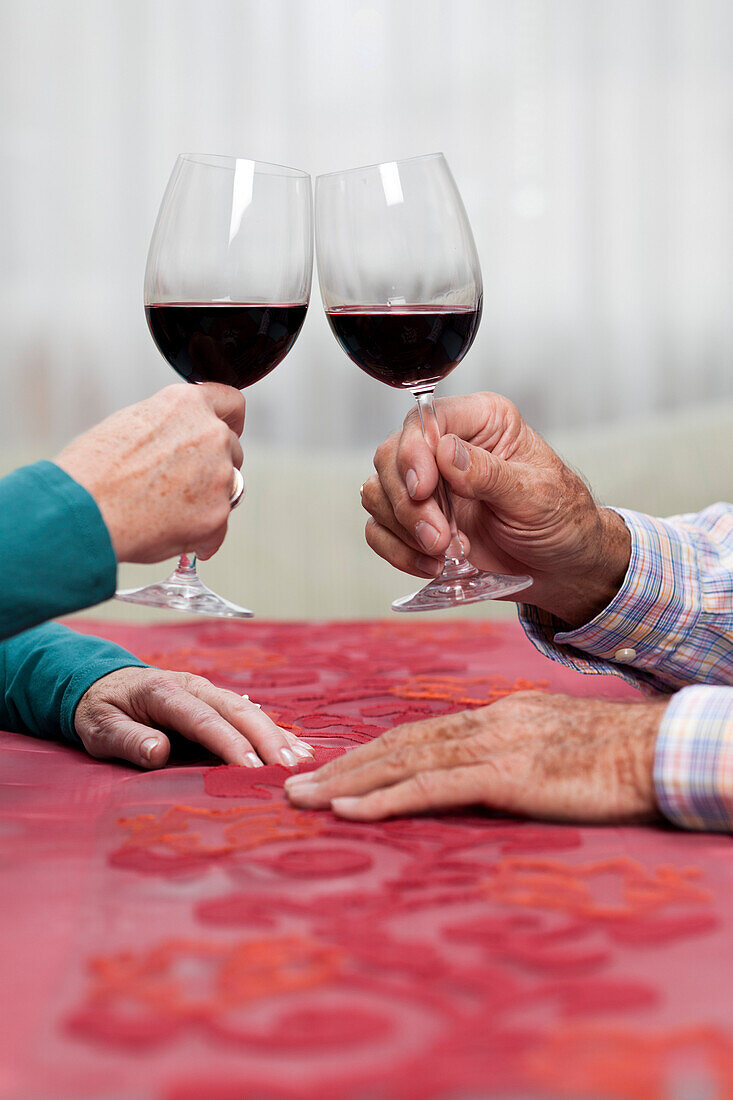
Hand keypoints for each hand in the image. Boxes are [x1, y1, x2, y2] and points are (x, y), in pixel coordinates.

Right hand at [54, 383, 244, 562]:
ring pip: (228, 488)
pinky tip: (173, 534)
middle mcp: (211, 434)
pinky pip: (218, 527)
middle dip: (213, 466)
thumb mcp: (131, 424)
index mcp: (187, 404)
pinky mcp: (217, 514)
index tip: (231, 430)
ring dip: (207, 499)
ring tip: (165, 511)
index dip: (231, 420)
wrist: (82, 509)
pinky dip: (202, 535)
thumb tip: (180, 445)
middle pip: (232, 450)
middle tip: (179, 484)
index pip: (231, 403)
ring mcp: (219, 475)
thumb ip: (169, 428)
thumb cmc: (92, 470)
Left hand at [75, 666, 313, 769]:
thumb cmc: (102, 710)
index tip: (250, 766)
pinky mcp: (216, 701)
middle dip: (266, 738)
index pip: (202, 719)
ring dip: (276, 735)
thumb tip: (159, 751)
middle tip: (289, 767)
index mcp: (164, 692)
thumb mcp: (101, 727)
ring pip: (249, 711)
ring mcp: (208, 691)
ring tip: (302, 760)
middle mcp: (193, 686)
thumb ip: (127, 739)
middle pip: (237, 711)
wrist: (103, 684)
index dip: (228, 743)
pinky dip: (273, 731)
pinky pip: (249, 715)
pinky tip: (296, 748)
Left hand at [285, 692, 668, 823]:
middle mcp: (485, 723)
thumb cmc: (617, 755)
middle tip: (292, 785)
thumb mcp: (556, 744)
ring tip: (303, 800)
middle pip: (398, 742)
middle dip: (342, 766)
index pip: (419, 734)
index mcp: (496, 716)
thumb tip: (486, 774)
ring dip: (347, 782)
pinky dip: (385, 798)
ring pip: (403, 760)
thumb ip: (515, 753)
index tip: (333, 769)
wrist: (658, 748)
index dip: (371, 752)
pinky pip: (432, 786)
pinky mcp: (506, 775)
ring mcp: (494, 745)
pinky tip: (350, 811)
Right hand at [362, 392, 630, 626]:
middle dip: (408, 504)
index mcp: (482, 423)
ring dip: (403, 530)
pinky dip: (398, 552)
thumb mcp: (536, 496)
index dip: (413, 452)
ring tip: (442, 553)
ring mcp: (429, 486)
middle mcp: (448, 449)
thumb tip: (446, 452)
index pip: (425, 420)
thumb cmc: (561, 522)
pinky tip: (433, 565)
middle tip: (438, 538)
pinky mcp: (417, 522)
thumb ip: (490, 474)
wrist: (562, 568)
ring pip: (378, 493)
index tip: (423, 490)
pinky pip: (379, 530)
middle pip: (391, 457)